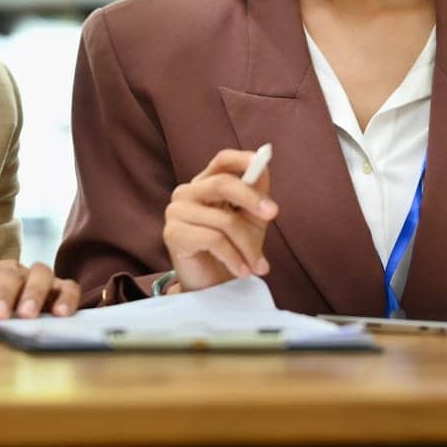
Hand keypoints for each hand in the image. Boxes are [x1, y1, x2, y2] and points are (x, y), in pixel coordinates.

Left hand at [0, 259, 80, 323]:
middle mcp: (6, 270)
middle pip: (7, 273)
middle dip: (3, 295)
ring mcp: (32, 277)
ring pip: (39, 273)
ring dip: (35, 293)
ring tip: (28, 316)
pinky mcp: (56, 289)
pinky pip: (66, 286)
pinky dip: (66, 297)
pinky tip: (62, 315)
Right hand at [162, 147, 277, 293]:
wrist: (211, 287)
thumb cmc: (231, 250)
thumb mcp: (250, 221)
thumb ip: (256, 196)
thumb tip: (263, 168)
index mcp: (206, 184)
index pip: (221, 161)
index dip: (241, 158)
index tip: (261, 161)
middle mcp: (187, 192)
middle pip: (222, 184)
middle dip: (252, 198)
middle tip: (272, 214)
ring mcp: (176, 212)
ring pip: (223, 220)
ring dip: (248, 246)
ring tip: (258, 265)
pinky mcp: (173, 234)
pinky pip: (213, 240)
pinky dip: (234, 258)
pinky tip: (242, 271)